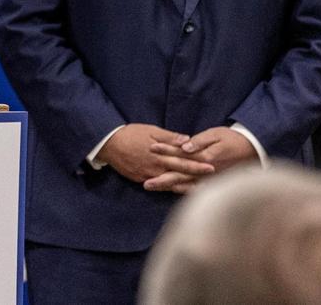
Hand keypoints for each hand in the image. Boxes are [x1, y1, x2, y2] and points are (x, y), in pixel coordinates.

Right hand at [95, 123, 212, 188]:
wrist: (108, 144)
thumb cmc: (130, 134)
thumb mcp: (150, 131)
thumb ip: (169, 137)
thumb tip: (187, 140)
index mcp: (160, 154)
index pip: (183, 160)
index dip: (197, 163)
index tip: (212, 166)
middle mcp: (156, 167)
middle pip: (179, 173)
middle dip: (196, 177)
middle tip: (211, 180)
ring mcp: (148, 175)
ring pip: (170, 183)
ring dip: (184, 186)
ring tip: (199, 189)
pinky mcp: (140, 179)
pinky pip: (158, 185)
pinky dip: (169, 187)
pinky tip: (178, 189)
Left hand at [145, 126, 256, 192]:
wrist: (253, 149)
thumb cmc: (232, 139)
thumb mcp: (217, 135)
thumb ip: (200, 141)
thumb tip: (185, 147)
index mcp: (205, 157)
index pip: (181, 154)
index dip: (166, 150)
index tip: (151, 148)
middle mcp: (205, 171)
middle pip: (180, 175)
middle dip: (161, 178)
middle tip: (144, 183)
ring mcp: (209, 179)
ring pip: (185, 184)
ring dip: (167, 186)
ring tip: (151, 187)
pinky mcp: (213, 182)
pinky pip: (196, 189)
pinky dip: (182, 191)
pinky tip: (171, 191)